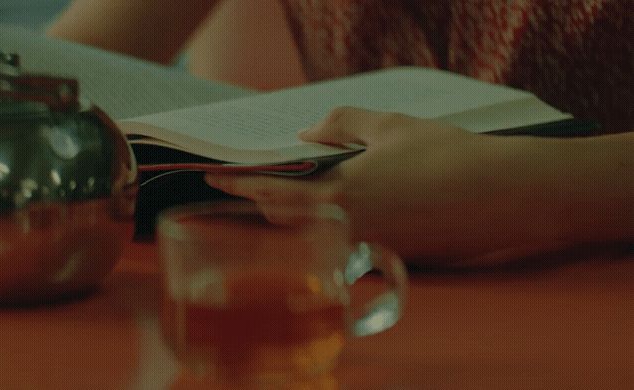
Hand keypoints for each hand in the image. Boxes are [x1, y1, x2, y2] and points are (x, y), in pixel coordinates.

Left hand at [205, 107, 509, 263]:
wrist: (503, 196)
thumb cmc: (448, 156)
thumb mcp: (391, 125)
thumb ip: (343, 123)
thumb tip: (310, 132)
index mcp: (341, 197)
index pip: (273, 194)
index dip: (240, 185)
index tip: (215, 178)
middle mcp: (348, 231)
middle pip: (285, 222)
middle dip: (261, 203)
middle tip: (248, 186)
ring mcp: (368, 251)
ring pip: (311, 237)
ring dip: (291, 218)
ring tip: (284, 196)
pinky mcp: (390, 261)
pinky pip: (341, 246)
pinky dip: (325, 229)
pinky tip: (334, 211)